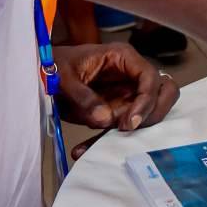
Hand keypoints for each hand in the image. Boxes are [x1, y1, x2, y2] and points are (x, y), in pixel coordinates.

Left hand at [51, 43, 180, 133]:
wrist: (41, 74)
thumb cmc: (54, 65)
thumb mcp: (64, 78)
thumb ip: (84, 97)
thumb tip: (106, 119)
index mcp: (123, 58)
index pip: (151, 77)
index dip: (147, 100)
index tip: (129, 123)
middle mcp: (132, 75)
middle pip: (165, 91)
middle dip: (154, 113)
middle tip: (130, 129)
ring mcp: (128, 93)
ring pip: (151, 111)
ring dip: (136, 130)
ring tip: (106, 142)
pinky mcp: (118, 109)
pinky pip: (125, 126)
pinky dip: (108, 140)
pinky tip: (83, 149)